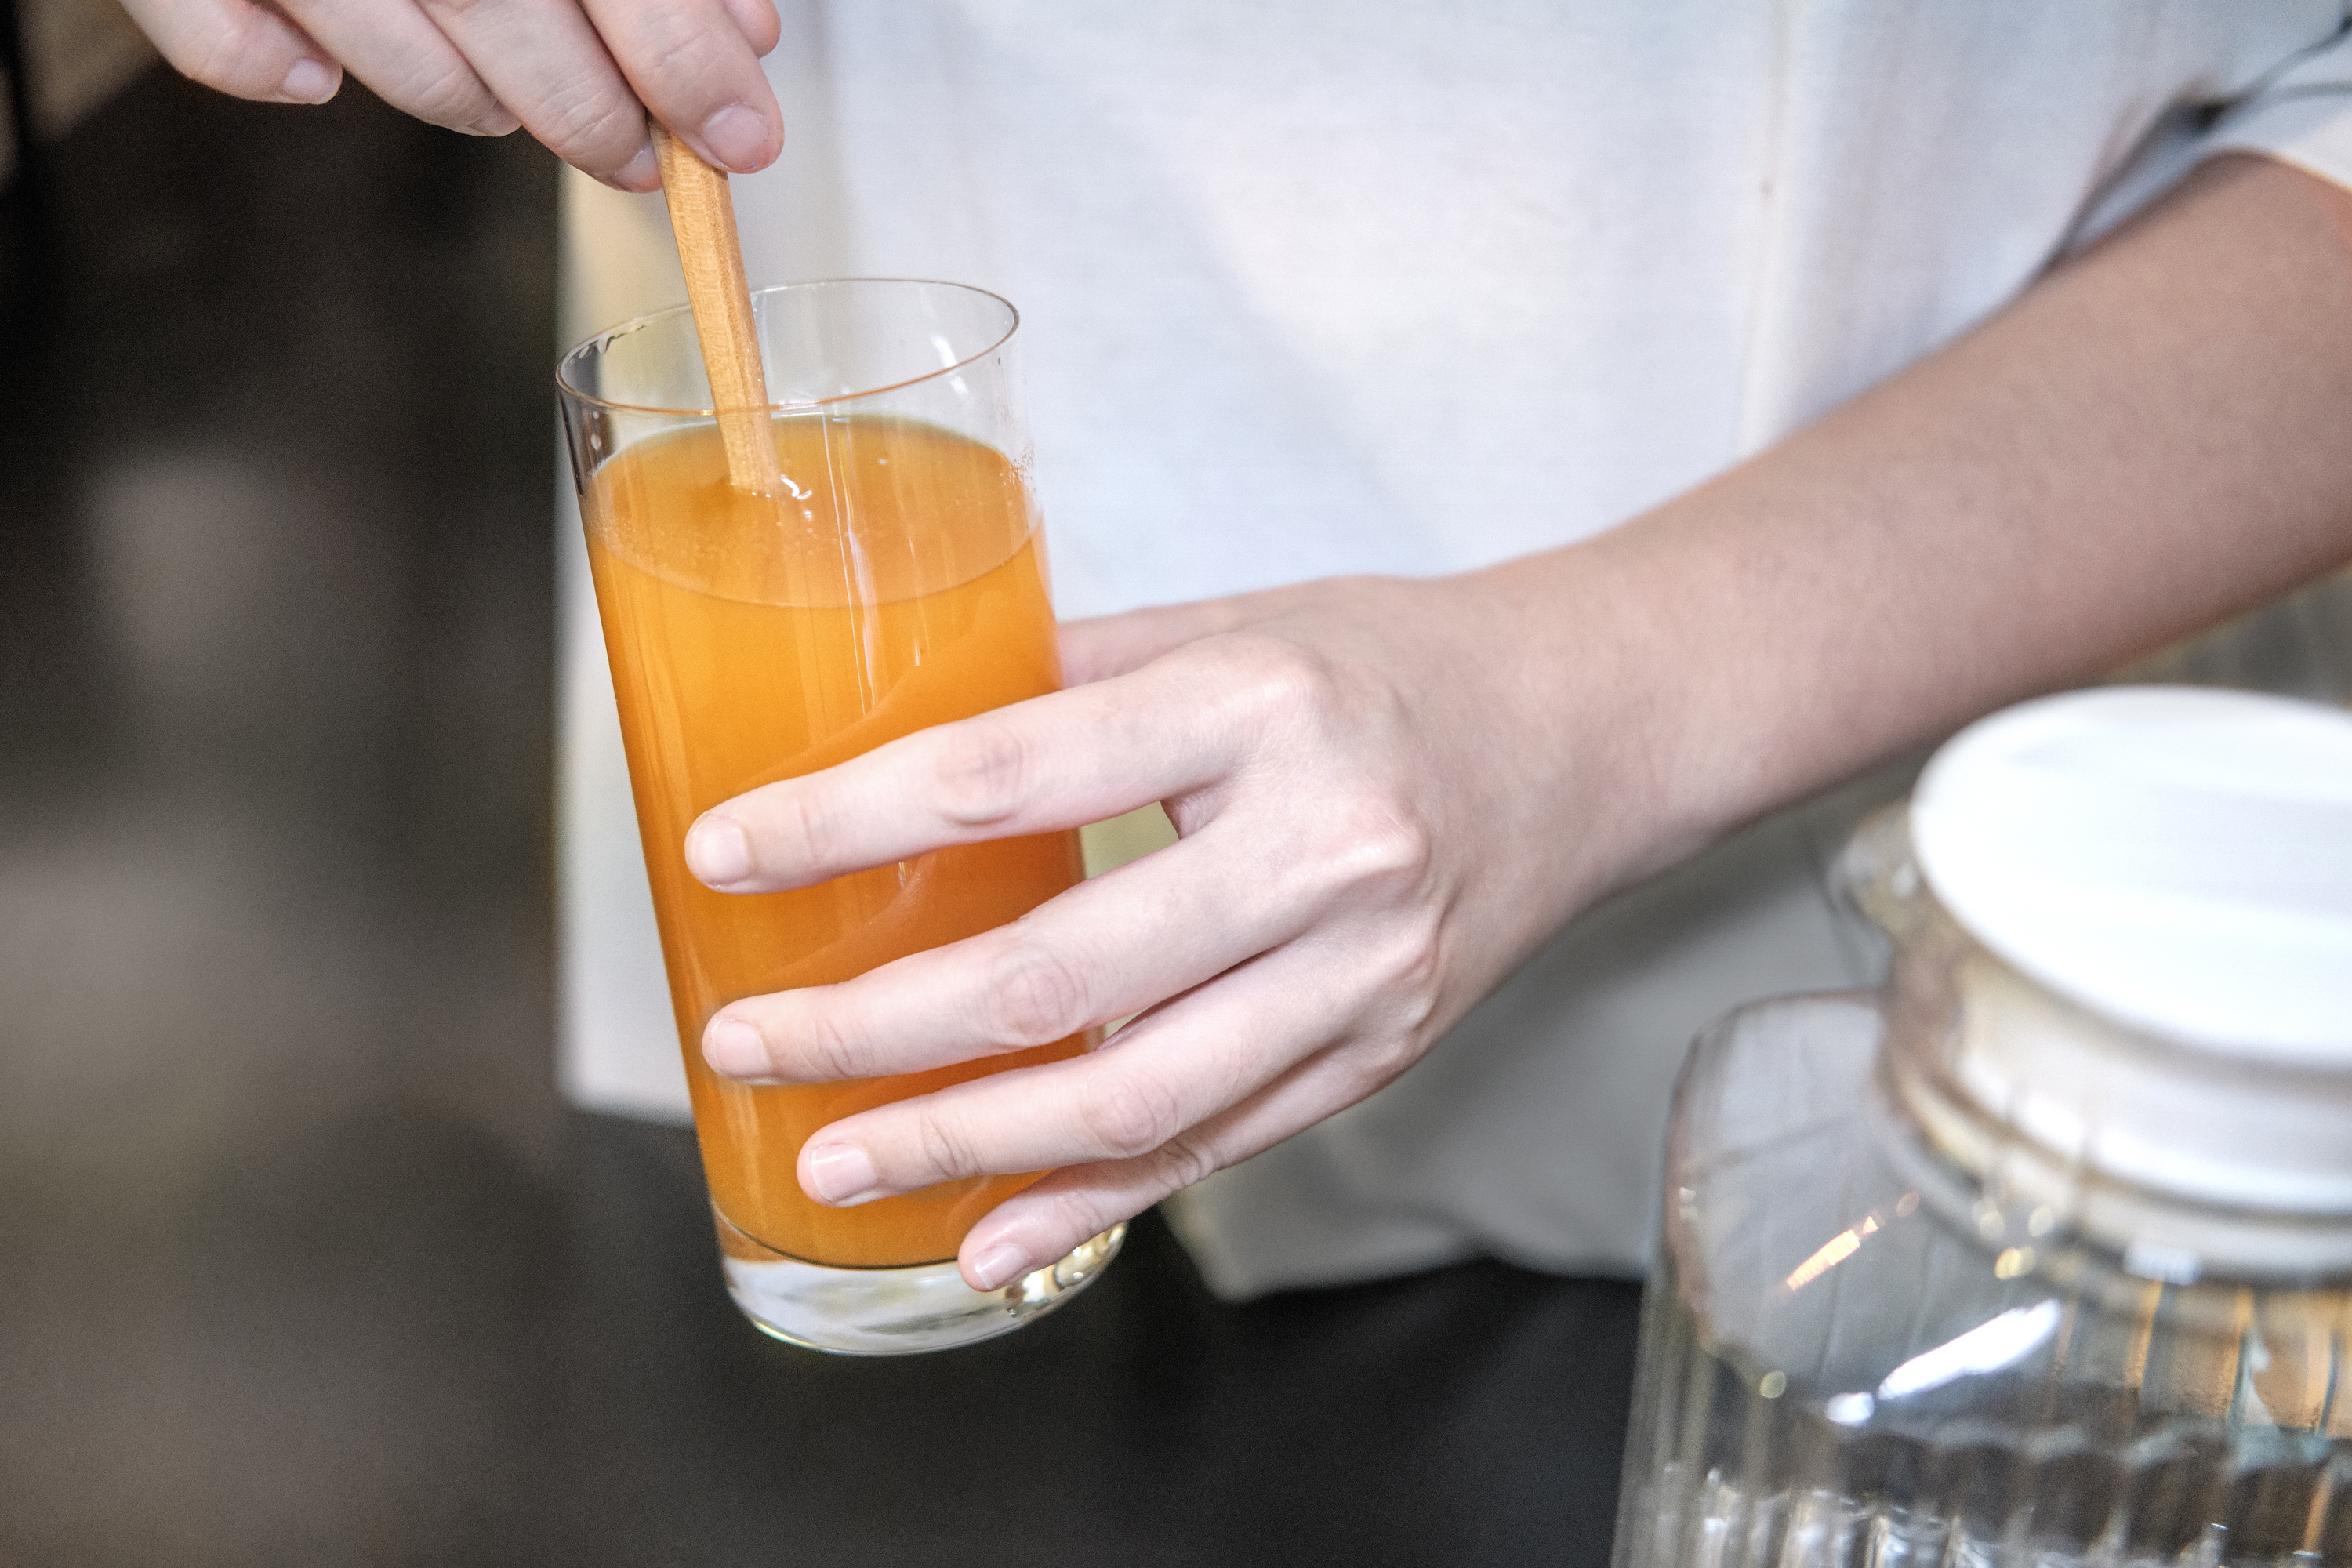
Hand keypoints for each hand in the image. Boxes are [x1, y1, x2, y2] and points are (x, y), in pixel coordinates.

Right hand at [119, 0, 782, 188]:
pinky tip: (321, 75)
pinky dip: (272, 72)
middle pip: (511, 18)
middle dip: (594, 113)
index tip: (740, 135)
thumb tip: (741, 29)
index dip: (688, 64)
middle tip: (637, 154)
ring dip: (468, 102)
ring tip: (513, 107)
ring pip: (393, 52)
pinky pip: (218, 44)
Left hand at [682, 572, 1654, 1290]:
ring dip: (962, 1145)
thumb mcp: (1231, 623)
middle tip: (750, 1047)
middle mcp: (1320, 849)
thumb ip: (1068, 681)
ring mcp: (1363, 973)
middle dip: (874, 1026)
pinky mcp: (1381, 1052)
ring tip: (834, 1157)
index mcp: (1260, 707)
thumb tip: (890, 734)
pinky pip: (1215, 1148)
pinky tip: (985, 1233)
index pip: (1006, 776)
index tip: (728, 857)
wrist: (1590, 732)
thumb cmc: (1395, 663)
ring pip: (1132, 1098)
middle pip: (1056, 974)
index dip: (845, 825)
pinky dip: (1089, 1204)